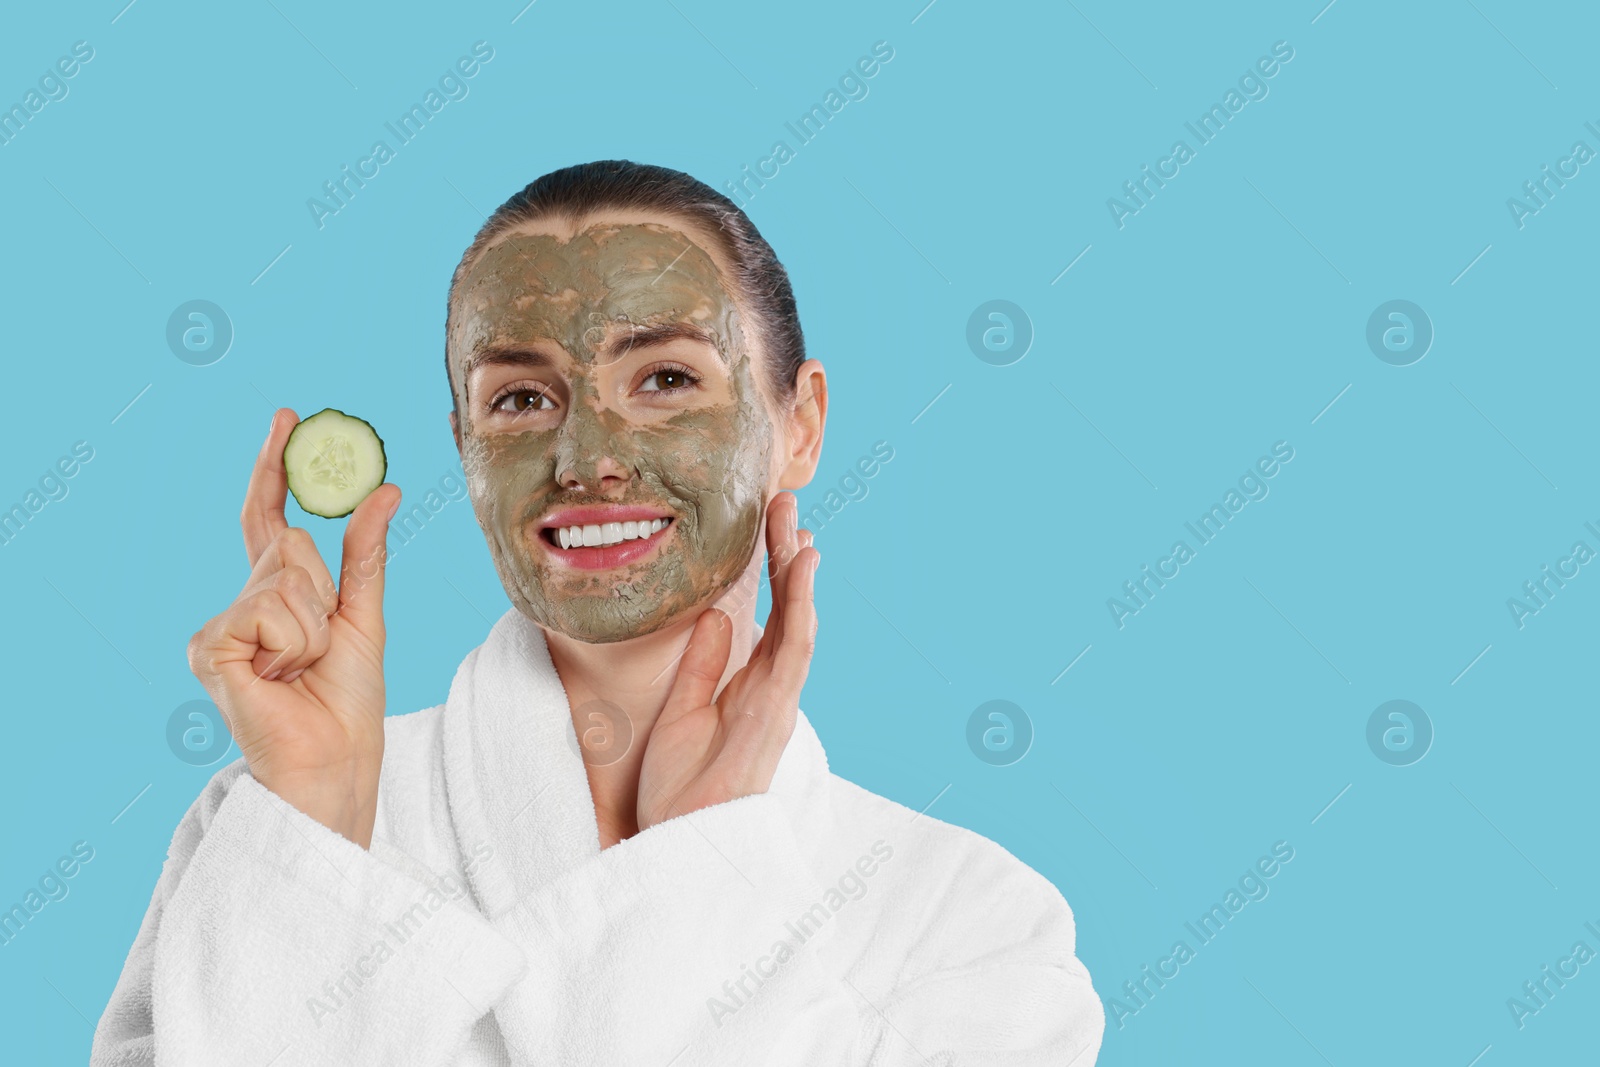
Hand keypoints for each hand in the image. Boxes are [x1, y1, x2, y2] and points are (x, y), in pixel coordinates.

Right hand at [186, 408, 400, 847]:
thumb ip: (367, 553)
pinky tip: (283, 677)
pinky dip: (296, 642)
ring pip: (285, 575)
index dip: (276, 467)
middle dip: (323, 588)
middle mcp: (240, 604)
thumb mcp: (365, 614)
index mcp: (274, 595)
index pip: (269, 517)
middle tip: (320, 646)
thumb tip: (385, 488)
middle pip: (289, 545)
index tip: (287, 415)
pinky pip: (270, 609)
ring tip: (304, 668)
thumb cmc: (347, 701)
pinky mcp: (209, 647)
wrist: (336, 759)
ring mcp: (221, 626)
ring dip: (315, 623)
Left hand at [636, 492, 819, 831]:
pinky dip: (801, 609)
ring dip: (800, 574)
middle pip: (789, 612)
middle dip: (789, 558)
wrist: (678, 846)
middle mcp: (769, 690)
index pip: (766, 617)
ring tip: (800, 527)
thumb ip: (702, 665)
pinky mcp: (773, 714)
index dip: (772, 572)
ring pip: (799, 624)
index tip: (770, 527)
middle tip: (787, 505)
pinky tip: (802, 572)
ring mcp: (776, 702)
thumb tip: (715, 615)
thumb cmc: (678, 791)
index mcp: (747, 687)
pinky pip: (792, 653)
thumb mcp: (681, 713)